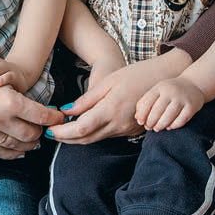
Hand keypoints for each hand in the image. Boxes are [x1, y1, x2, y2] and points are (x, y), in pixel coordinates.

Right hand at [0, 49, 61, 159]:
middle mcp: (0, 119)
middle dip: (41, 132)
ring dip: (29, 144)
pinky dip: (14, 153)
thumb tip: (45, 114)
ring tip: (34, 138)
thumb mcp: (5, 84)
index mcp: (10, 102)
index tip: (59, 118)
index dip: (54, 118)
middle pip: (32, 134)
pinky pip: (0, 152)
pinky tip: (21, 150)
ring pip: (18, 145)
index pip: (41, 116)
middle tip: (44, 127)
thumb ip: (24, 101)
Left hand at [49, 50, 190, 144]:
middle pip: (86, 139)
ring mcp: (127, 129)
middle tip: (51, 134)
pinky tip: (84, 127)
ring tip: (63, 131)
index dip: (63, 133)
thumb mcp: (108, 81)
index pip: (81, 129)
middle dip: (67, 139)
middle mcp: (119, 124)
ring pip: (97, 139)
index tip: (50, 130)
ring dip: (79, 138)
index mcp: (111, 109)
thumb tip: (67, 111)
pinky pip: (108, 136)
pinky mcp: (132, 131)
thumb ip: (87, 99)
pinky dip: (93, 134)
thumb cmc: (135, 74)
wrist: (164, 79)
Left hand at [135, 76, 205, 130]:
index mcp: (160, 87)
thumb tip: (137, 117)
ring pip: (169, 116)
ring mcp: (182, 99)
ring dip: (161, 125)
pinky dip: (174, 125)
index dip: (142, 114)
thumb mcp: (158, 91)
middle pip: (157, 110)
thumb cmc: (171, 90)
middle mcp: (171, 92)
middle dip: (151, 121)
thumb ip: (146, 102)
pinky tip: (169, 127)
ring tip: (157, 128)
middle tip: (149, 127)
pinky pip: (181, 119)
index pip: (148, 101)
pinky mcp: (192, 106)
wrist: (194, 84)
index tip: (140, 122)